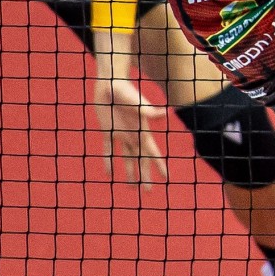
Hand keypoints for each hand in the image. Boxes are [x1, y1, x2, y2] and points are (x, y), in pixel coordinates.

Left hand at [90, 56, 167, 185]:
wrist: (110, 83)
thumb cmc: (124, 90)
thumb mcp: (135, 101)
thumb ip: (147, 109)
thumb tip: (164, 115)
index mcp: (141, 130)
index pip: (151, 152)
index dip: (159, 165)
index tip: (166, 178)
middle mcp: (133, 134)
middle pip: (140, 159)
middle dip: (145, 175)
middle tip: (148, 192)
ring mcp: (121, 133)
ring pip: (127, 157)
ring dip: (130, 172)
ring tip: (131, 187)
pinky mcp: (108, 130)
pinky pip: (108, 149)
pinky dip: (109, 161)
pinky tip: (109, 174)